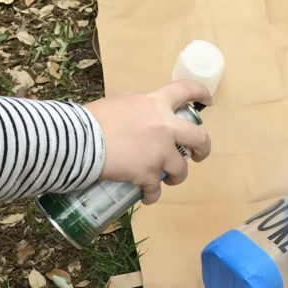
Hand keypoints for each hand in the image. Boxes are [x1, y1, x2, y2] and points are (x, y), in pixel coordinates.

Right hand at [86, 80, 211, 204]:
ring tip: (167, 181)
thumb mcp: (120, 104)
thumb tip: (140, 116)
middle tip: (198, 155)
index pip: (186, 90)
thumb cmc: (93, 119)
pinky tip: (147, 197)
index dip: (201, 94)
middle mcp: (164, 127)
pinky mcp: (148, 174)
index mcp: (156, 104)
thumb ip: (137, 109)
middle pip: (199, 138)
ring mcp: (159, 153)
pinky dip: (152, 195)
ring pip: (181, 170)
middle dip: (203, 149)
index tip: (207, 101)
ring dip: (176, 177)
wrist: (80, 140)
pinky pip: (156, 189)